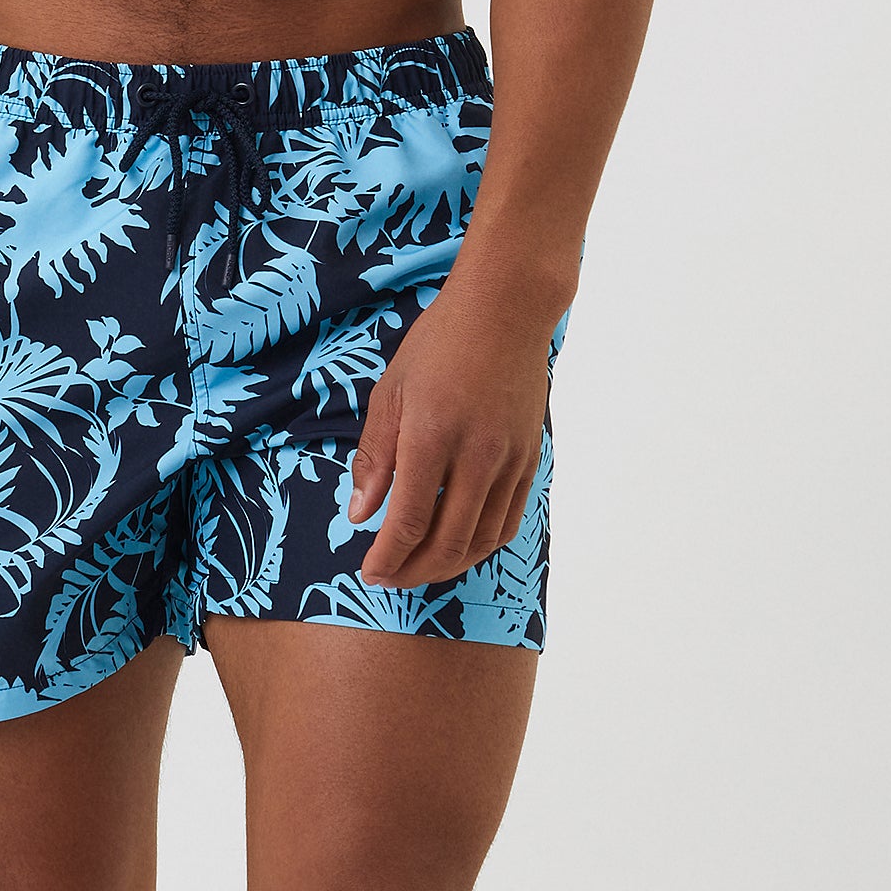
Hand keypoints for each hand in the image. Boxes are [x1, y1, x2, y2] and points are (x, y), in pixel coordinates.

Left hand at [345, 280, 556, 589]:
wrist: (506, 311)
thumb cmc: (439, 344)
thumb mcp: (389, 393)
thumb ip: (375, 457)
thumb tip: (360, 513)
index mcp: (430, 437)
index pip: (407, 522)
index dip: (386, 558)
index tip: (368, 571)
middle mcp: (475, 456)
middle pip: (447, 542)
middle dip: (413, 572)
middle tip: (389, 579)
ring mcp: (509, 459)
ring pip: (482, 539)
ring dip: (449, 565)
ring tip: (420, 569)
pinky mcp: (530, 458)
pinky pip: (510, 519)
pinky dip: (482, 544)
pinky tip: (460, 547)